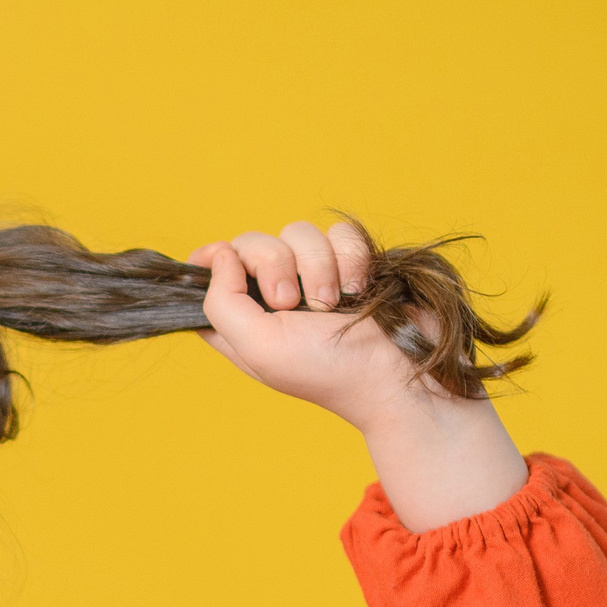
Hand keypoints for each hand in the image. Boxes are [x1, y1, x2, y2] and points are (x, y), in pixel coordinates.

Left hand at [191, 219, 527, 531]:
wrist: (395, 375)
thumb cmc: (326, 371)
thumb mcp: (258, 348)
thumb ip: (223, 303)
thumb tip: (221, 254)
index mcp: (245, 321)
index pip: (212, 273)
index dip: (211, 259)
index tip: (218, 256)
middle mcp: (275, 297)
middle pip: (253, 243)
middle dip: (274, 264)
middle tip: (291, 303)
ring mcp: (316, 277)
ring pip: (299, 232)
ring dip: (318, 266)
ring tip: (332, 302)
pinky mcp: (353, 263)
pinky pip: (340, 232)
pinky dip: (349, 257)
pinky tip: (357, 289)